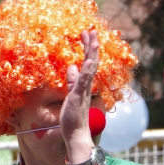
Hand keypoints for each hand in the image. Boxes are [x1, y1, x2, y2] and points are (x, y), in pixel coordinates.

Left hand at [60, 29, 98, 150]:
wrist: (77, 135)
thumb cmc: (73, 117)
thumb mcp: (71, 94)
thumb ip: (72, 81)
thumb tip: (72, 67)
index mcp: (84, 84)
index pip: (87, 62)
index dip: (87, 48)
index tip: (85, 34)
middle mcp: (86, 86)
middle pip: (91, 62)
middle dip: (91, 45)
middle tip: (92, 30)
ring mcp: (83, 91)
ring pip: (90, 69)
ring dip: (91, 53)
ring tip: (93, 38)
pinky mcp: (78, 98)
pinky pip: (83, 82)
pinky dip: (86, 71)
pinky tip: (87, 60)